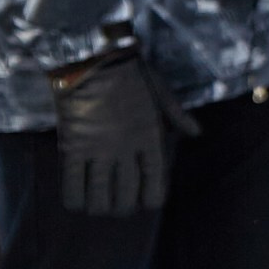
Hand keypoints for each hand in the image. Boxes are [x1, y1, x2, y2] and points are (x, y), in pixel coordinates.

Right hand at [47, 44, 197, 216]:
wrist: (94, 59)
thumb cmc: (131, 74)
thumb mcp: (162, 94)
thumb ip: (178, 117)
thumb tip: (197, 134)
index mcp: (152, 137)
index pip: (156, 183)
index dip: (151, 199)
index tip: (146, 202)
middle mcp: (127, 149)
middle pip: (126, 195)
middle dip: (123, 208)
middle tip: (118, 208)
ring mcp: (99, 149)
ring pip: (99, 196)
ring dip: (99, 207)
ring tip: (97, 208)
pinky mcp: (73, 146)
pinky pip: (72, 184)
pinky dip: (74, 199)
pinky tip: (75, 203)